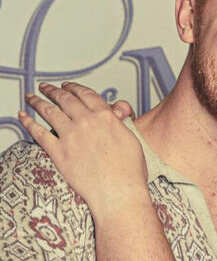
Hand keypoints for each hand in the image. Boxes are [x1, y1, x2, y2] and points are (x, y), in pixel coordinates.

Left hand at [18, 82, 148, 216]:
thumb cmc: (130, 170)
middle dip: (53, 90)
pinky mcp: (59, 153)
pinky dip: (28, 122)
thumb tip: (112, 117)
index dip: (74, 87)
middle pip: (65, 99)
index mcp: (106, 116)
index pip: (86, 94)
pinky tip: (22, 116)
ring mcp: (71, 136)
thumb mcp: (131, 138)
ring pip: (49, 112)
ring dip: (38, 101)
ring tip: (31, 97)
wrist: (119, 192)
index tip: (68, 86)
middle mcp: (86, 121)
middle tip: (46, 87)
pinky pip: (39, 133)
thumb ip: (118, 123)